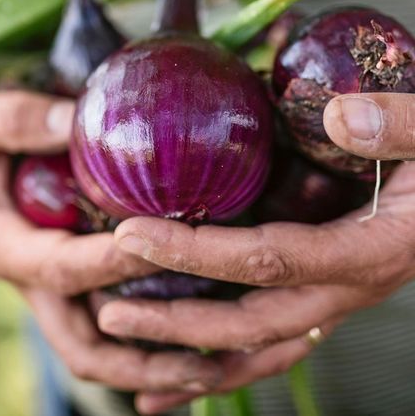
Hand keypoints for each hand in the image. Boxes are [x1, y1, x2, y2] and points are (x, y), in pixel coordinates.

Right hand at [0, 91, 224, 395]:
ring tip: (218, 368)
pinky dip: (155, 334)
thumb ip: (14, 119)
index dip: (112, 262)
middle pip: (85, 347)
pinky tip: (206, 328)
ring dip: (154, 364)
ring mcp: (53, 287)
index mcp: (2, 248)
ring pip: (104, 348)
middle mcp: (31, 281)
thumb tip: (74, 121)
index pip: (63, 268)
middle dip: (142, 362)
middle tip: (205, 362)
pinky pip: (114, 320)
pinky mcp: (73, 280)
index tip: (161, 244)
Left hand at [91, 92, 414, 412]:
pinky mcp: (325, 297)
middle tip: (107, 313)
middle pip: (251, 323)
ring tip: (124, 353)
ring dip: (190, 354)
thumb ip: (401, 125)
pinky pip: (270, 341)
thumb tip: (340, 117)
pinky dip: (221, 363)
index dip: (196, 252)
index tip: (131, 234)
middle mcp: (350, 289)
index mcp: (369, 251)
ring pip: (258, 347)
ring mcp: (337, 301)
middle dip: (176, 324)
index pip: (268, 260)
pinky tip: (171, 376)